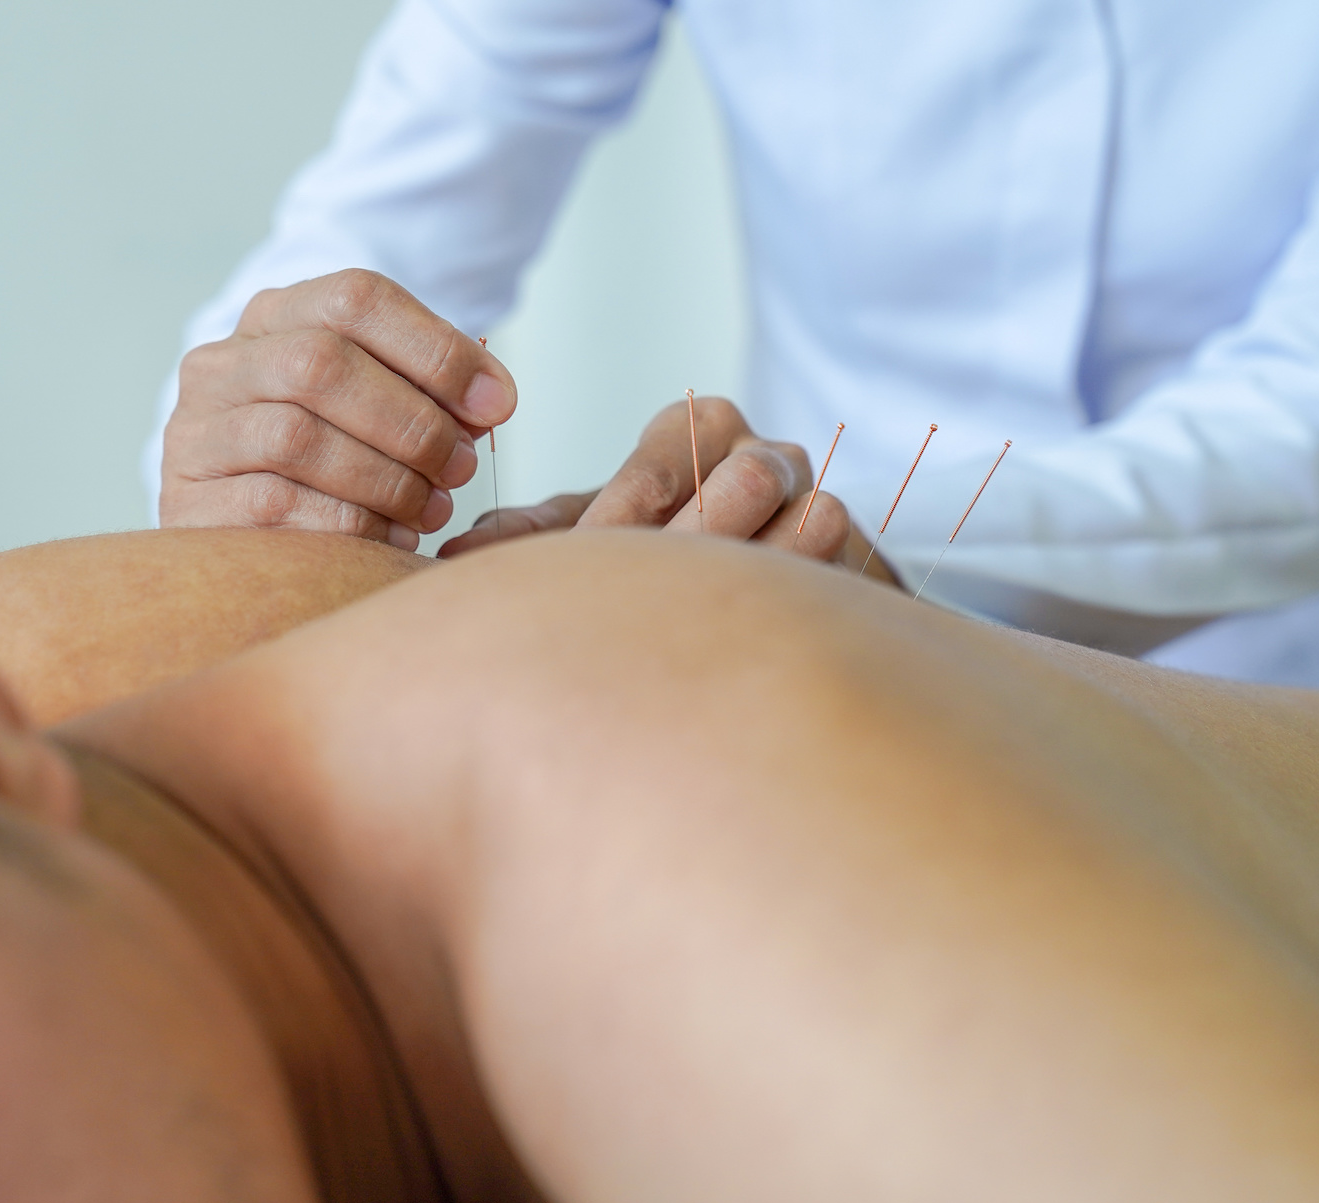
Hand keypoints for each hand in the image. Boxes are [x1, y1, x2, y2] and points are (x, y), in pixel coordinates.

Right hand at [161, 269, 516, 551]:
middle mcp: (221, 364)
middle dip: (411, 421)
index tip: (496, 404)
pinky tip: (388, 537)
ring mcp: (194, 432)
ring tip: (431, 506)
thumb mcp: (380, 400)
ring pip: (296, 438)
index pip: (355, 298)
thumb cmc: (331, 454)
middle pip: (321, 365)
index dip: (435, 349)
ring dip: (383, 478)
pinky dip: (348, 524)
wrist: (239, 523)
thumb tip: (494, 399)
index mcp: (275, 316)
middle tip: (461, 466)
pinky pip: (274, 505)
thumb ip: (435, 390)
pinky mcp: (187, 502)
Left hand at [440, 397, 899, 583]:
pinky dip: (806, 613)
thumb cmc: (655, 565)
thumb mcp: (589, 542)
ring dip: (760, 575)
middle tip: (645, 600)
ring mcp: (828, 505)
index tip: (581, 573)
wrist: (766, 613)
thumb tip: (452, 560)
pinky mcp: (866, 571)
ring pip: (817, 519)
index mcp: (695, 431)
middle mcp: (768, 455)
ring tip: (705, 626)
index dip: (621, 521)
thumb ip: (529, 537)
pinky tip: (755, 654)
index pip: (659, 464)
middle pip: (748, 478)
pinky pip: (850, 579)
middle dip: (695, 542)